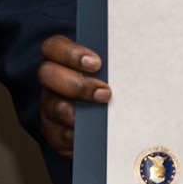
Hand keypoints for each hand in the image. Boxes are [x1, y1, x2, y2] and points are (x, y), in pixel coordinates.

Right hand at [38, 34, 109, 156]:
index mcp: (61, 59)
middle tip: (105, 93)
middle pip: (47, 75)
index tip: (97, 63)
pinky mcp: (54, 132)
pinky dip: (78, 136)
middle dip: (77, 84)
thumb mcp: (109, 71)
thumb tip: (135, 59)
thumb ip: (111, 65)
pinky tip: (94, 135)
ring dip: (78, 112)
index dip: (71, 54)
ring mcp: (49, 106)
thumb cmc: (110, 85)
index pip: (53, 47)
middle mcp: (51, 81)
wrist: (108, 120)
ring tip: (102, 115)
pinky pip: (59, 135)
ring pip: (54, 108)